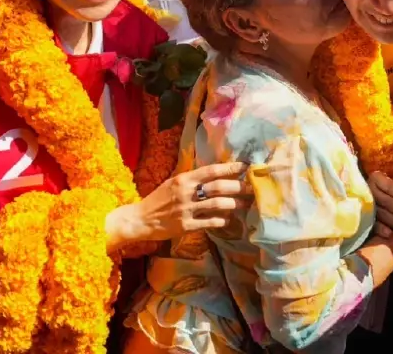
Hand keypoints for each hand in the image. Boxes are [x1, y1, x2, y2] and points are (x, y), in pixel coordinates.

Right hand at [108, 162, 249, 246]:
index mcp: (184, 179)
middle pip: (219, 187)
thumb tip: (216, 173)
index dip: (231, 168)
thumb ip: (192, 179)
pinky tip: (228, 219)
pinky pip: (209, 222)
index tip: (246, 167)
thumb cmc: (158, 199)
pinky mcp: (185, 226)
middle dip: (239, 187)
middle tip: (253, 188)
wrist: (140, 219)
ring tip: (246, 204)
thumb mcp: (173, 182)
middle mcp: (187, 192)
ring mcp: (186, 210)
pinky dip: (221, 220)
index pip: (212, 170)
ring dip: (235, 204)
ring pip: (218, 204)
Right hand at [369, 171, 392, 238]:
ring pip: (381, 213)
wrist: (373, 207)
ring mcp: (363, 203)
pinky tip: (390, 234)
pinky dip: (381, 228)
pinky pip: (371, 223)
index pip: (391, 187)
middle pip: (387, 202)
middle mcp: (368, 189)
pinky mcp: (361, 216)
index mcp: (377, 178)